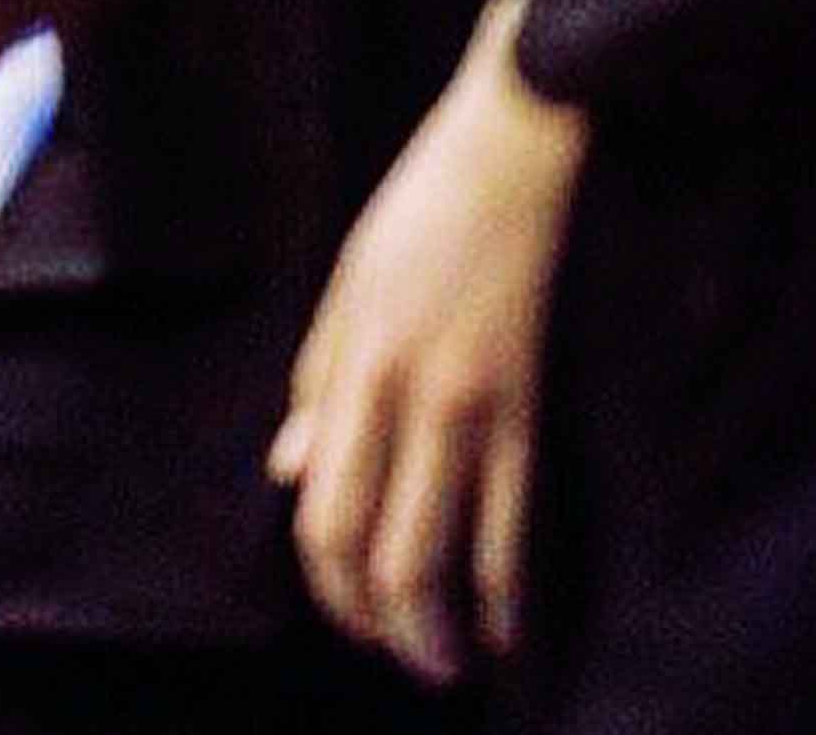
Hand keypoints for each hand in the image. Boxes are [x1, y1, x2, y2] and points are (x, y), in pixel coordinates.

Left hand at [270, 0, 584, 682]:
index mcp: (346, 368)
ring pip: (439, 550)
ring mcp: (470, 405)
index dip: (326, 582)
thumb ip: (315, 388)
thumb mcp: (342, 291)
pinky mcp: (530, 401)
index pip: (317, 509)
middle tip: (393, 654)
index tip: (345, 613)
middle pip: (373, 547)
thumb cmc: (418, 215)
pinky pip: (514, 518)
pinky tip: (505, 625)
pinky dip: (504, 588)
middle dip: (380, 622)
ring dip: (437, 626)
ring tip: (442, 661)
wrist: (510, 154)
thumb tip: (285, 471)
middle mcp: (400, 398)